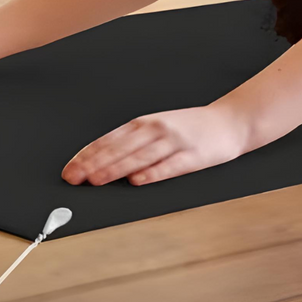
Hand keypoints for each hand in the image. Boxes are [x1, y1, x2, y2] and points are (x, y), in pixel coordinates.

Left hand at [61, 104, 247, 186]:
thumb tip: (101, 160)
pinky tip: (137, 181)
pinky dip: (152, 173)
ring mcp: (175, 141)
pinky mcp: (193, 155)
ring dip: (117, 168)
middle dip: (95, 164)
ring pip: (140, 156)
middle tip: (75, 178)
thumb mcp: (160, 127)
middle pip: (121, 147)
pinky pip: (169, 165)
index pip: (110, 139)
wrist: (231, 120)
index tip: (70, 169)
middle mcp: (158, 129)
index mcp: (146, 123)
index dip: (88, 155)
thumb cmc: (191, 127)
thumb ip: (134, 142)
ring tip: (97, 180)